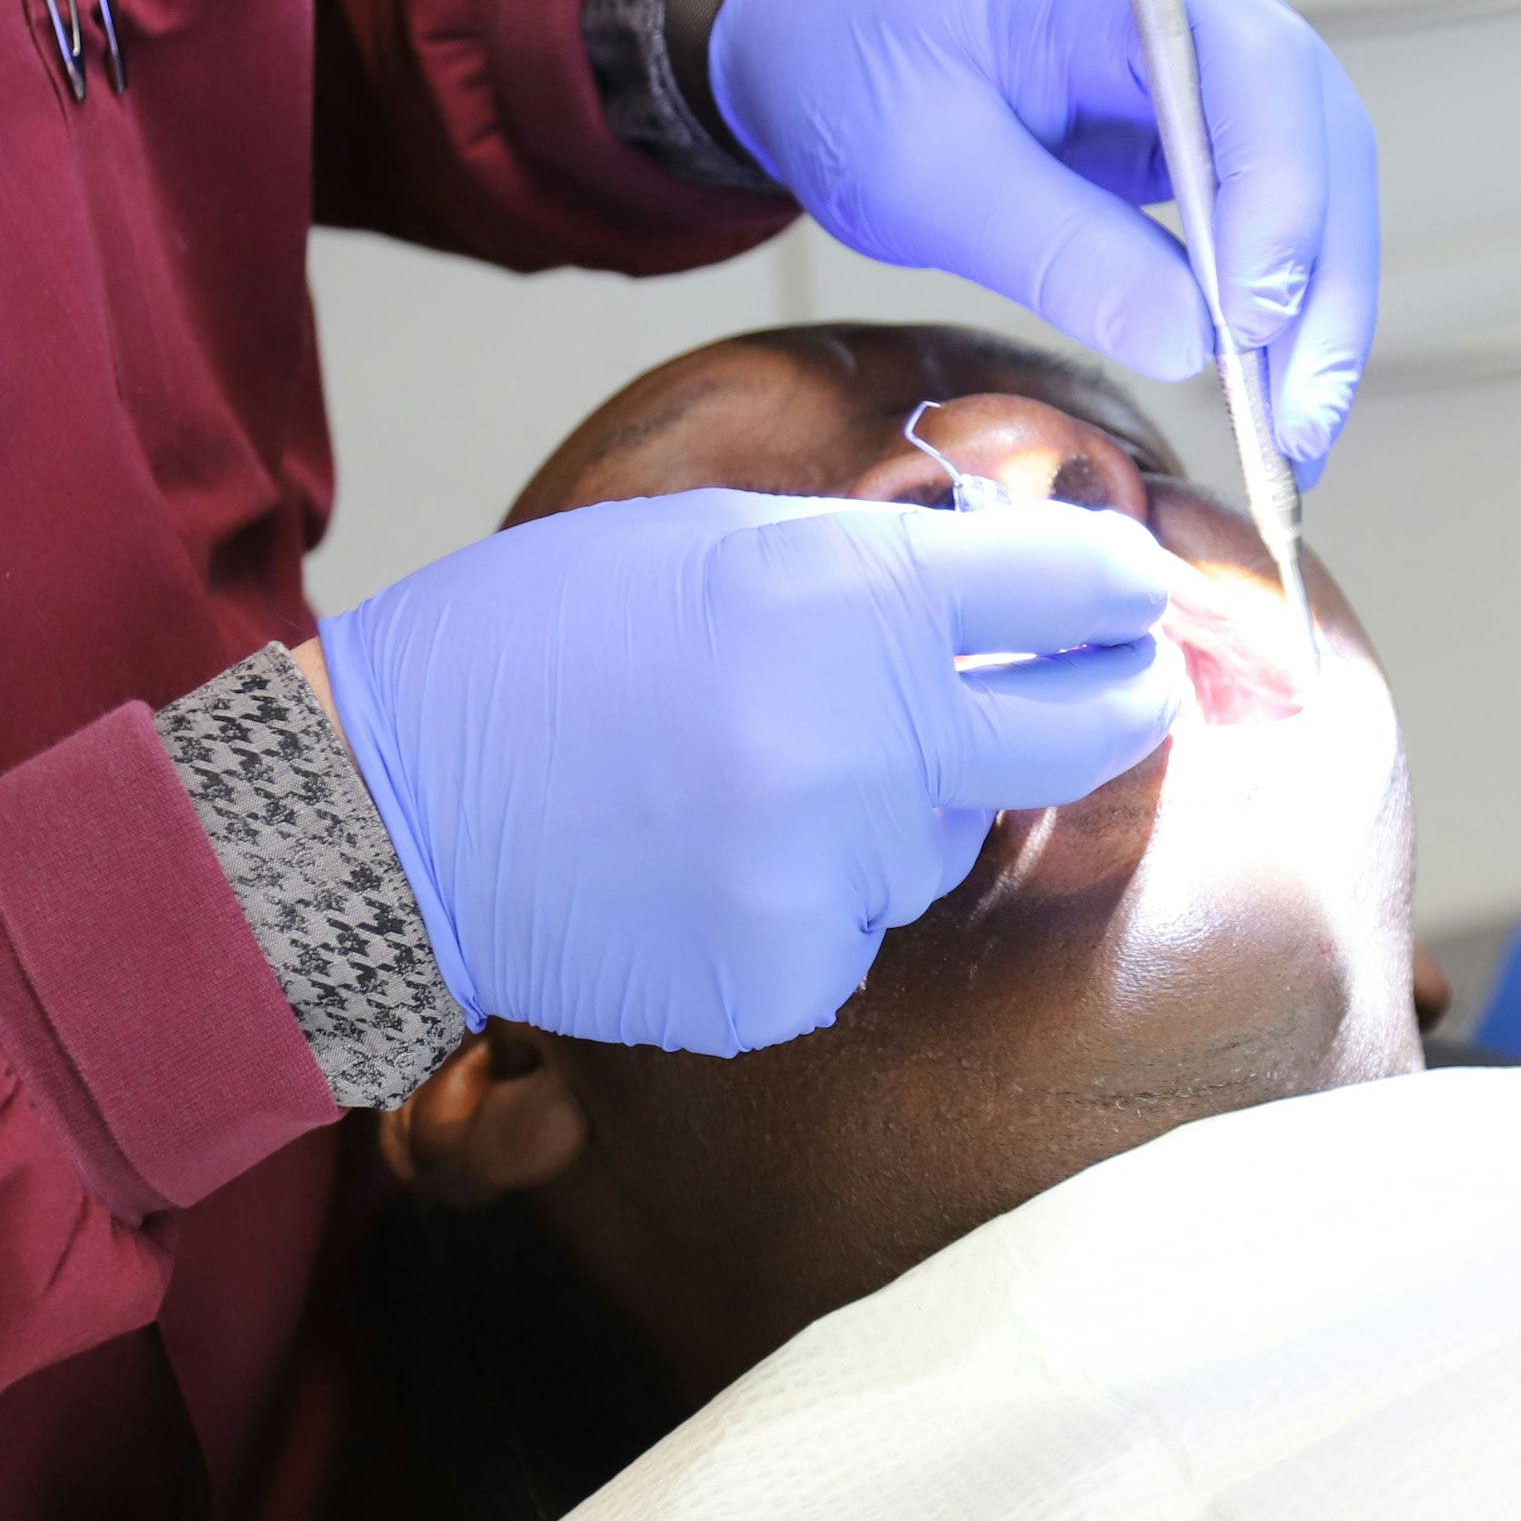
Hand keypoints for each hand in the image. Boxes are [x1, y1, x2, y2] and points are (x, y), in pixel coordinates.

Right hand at [314, 490, 1186, 1056]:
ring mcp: (824, 876)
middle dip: (1113, 699)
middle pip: (1080, 732)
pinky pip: (860, 926)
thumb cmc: (537, 648)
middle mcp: (854, 742)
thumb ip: (877, 567)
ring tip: (758, 770)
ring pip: (945, 838)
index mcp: (839, 600)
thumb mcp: (714, 540)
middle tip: (1123, 681)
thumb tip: (1019, 585)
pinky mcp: (786, 980)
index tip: (1141, 597)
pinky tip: (711, 857)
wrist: (379, 811)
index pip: (1071, 590)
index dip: (1123, 590)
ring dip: (902, 804)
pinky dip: (817, 895)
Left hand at [713, 0, 1379, 481]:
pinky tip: (1265, 400)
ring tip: (1291, 446)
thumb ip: (1056, 251)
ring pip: (1318, 183)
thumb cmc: (855, 64)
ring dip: (1315, 318)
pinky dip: (1276, 308)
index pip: (1254, 68)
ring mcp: (1221, 46)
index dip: (1276, 199)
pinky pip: (1276, 210)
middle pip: (1316, 136)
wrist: (820, 20)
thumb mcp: (924, 173)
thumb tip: (1192, 348)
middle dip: (1318, 293)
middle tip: (1295, 432)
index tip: (1249, 326)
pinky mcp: (1214, 114)